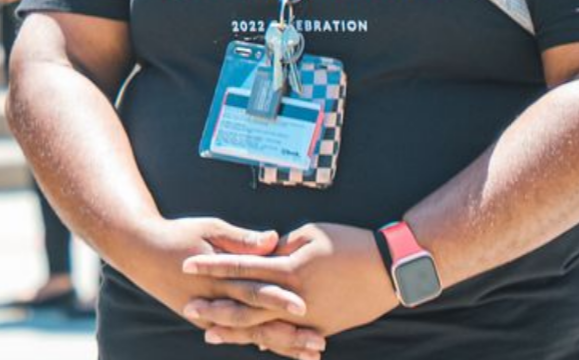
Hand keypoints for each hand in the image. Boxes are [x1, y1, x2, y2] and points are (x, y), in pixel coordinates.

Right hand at [110, 216, 319, 353]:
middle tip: (320, 342)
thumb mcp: (208, 229)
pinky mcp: (208, 320)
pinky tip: (286, 349)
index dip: (277, 299)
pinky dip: (264, 342)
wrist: (140, 253)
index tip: (304, 306)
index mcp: (216, 278)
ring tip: (312, 353)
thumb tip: (272, 239)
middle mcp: (214, 301)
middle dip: (289, 334)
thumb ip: (241, 240)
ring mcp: (210, 315)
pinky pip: (240, 335)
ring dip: (282, 344)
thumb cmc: (178, 235)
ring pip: (251, 334)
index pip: (251, 290)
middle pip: (257, 321)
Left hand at [183, 222, 395, 348]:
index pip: (240, 267)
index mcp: (288, 269)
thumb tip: (260, 253)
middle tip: (188, 309)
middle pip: (244, 305)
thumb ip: (280, 247)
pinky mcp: (322, 329)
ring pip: (263, 329)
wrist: (391, 269)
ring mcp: (308, 318)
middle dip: (214, 307)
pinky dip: (268, 340)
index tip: (187, 265)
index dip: (212, 266)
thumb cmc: (350, 242)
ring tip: (210, 334)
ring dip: (235, 332)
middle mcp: (294, 298)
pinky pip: (288, 338)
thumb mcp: (311, 234)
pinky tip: (252, 343)